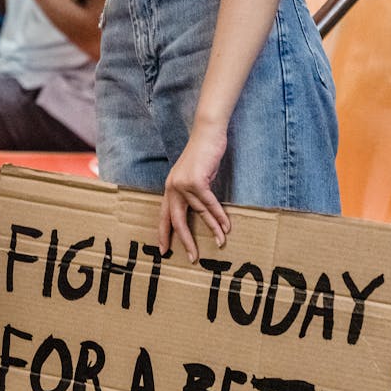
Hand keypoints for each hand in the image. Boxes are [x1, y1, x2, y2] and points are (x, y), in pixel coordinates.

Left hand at [159, 119, 230, 261]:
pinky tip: (226, 226)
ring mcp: (183, 184)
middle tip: (192, 257)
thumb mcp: (195, 176)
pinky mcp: (196, 181)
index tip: (164, 249)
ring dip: (212, 228)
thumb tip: (202, 211)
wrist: (208, 133)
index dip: (164, 233)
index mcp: (170, 188)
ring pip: (199, 213)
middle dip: (185, 241)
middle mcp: (173, 187)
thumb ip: (193, 193)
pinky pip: (209, 204)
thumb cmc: (204, 154)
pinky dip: (219, 216)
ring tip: (220, 241)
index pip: (165, 215)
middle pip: (177, 220)